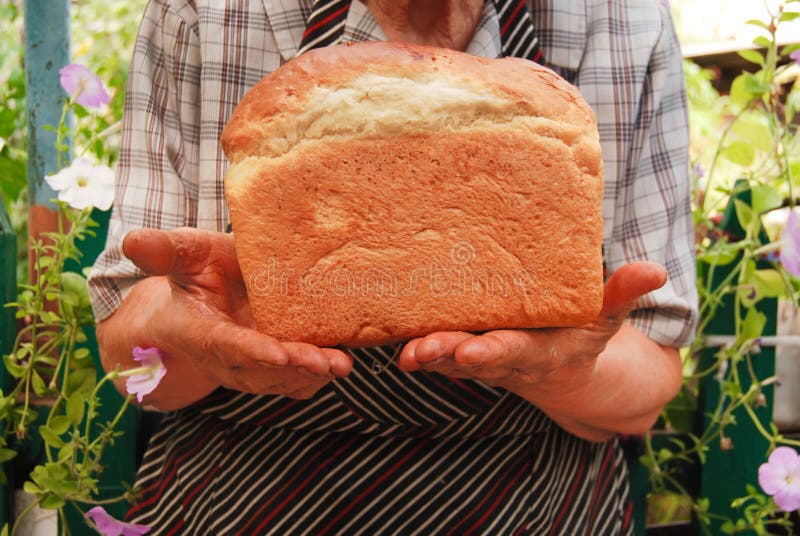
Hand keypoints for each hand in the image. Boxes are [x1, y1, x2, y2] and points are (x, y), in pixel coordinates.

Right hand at [96, 228, 351, 409]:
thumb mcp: (183, 255)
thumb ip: (163, 251)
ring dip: (312, 375)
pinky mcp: (273, 367)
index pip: (225, 344)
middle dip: (293, 368)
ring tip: (341, 366)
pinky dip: (319, 376)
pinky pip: (295, 380)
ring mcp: (252, 366)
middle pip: (260, 370)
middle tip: (324, 363)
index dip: (250, 351)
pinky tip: (343, 364)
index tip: (276, 353)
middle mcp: (226, 356)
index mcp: (199, 330)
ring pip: (282, 380)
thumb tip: (130, 240)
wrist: (207, 299)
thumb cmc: (196, 275)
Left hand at [396, 262, 666, 395]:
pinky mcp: (460, 353)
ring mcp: (478, 359)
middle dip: (446, 356)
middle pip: (470, 360)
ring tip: (400, 351)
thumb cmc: (581, 339)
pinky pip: (434, 351)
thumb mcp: (605, 321)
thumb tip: (655, 270)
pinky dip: (413, 347)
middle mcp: (503, 361)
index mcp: (539, 353)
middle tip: (419, 350)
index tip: (471, 351)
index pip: (514, 353)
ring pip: (447, 360)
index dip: (492, 353)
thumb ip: (621, 296)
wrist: (561, 373)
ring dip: (424, 355)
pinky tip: (385, 335)